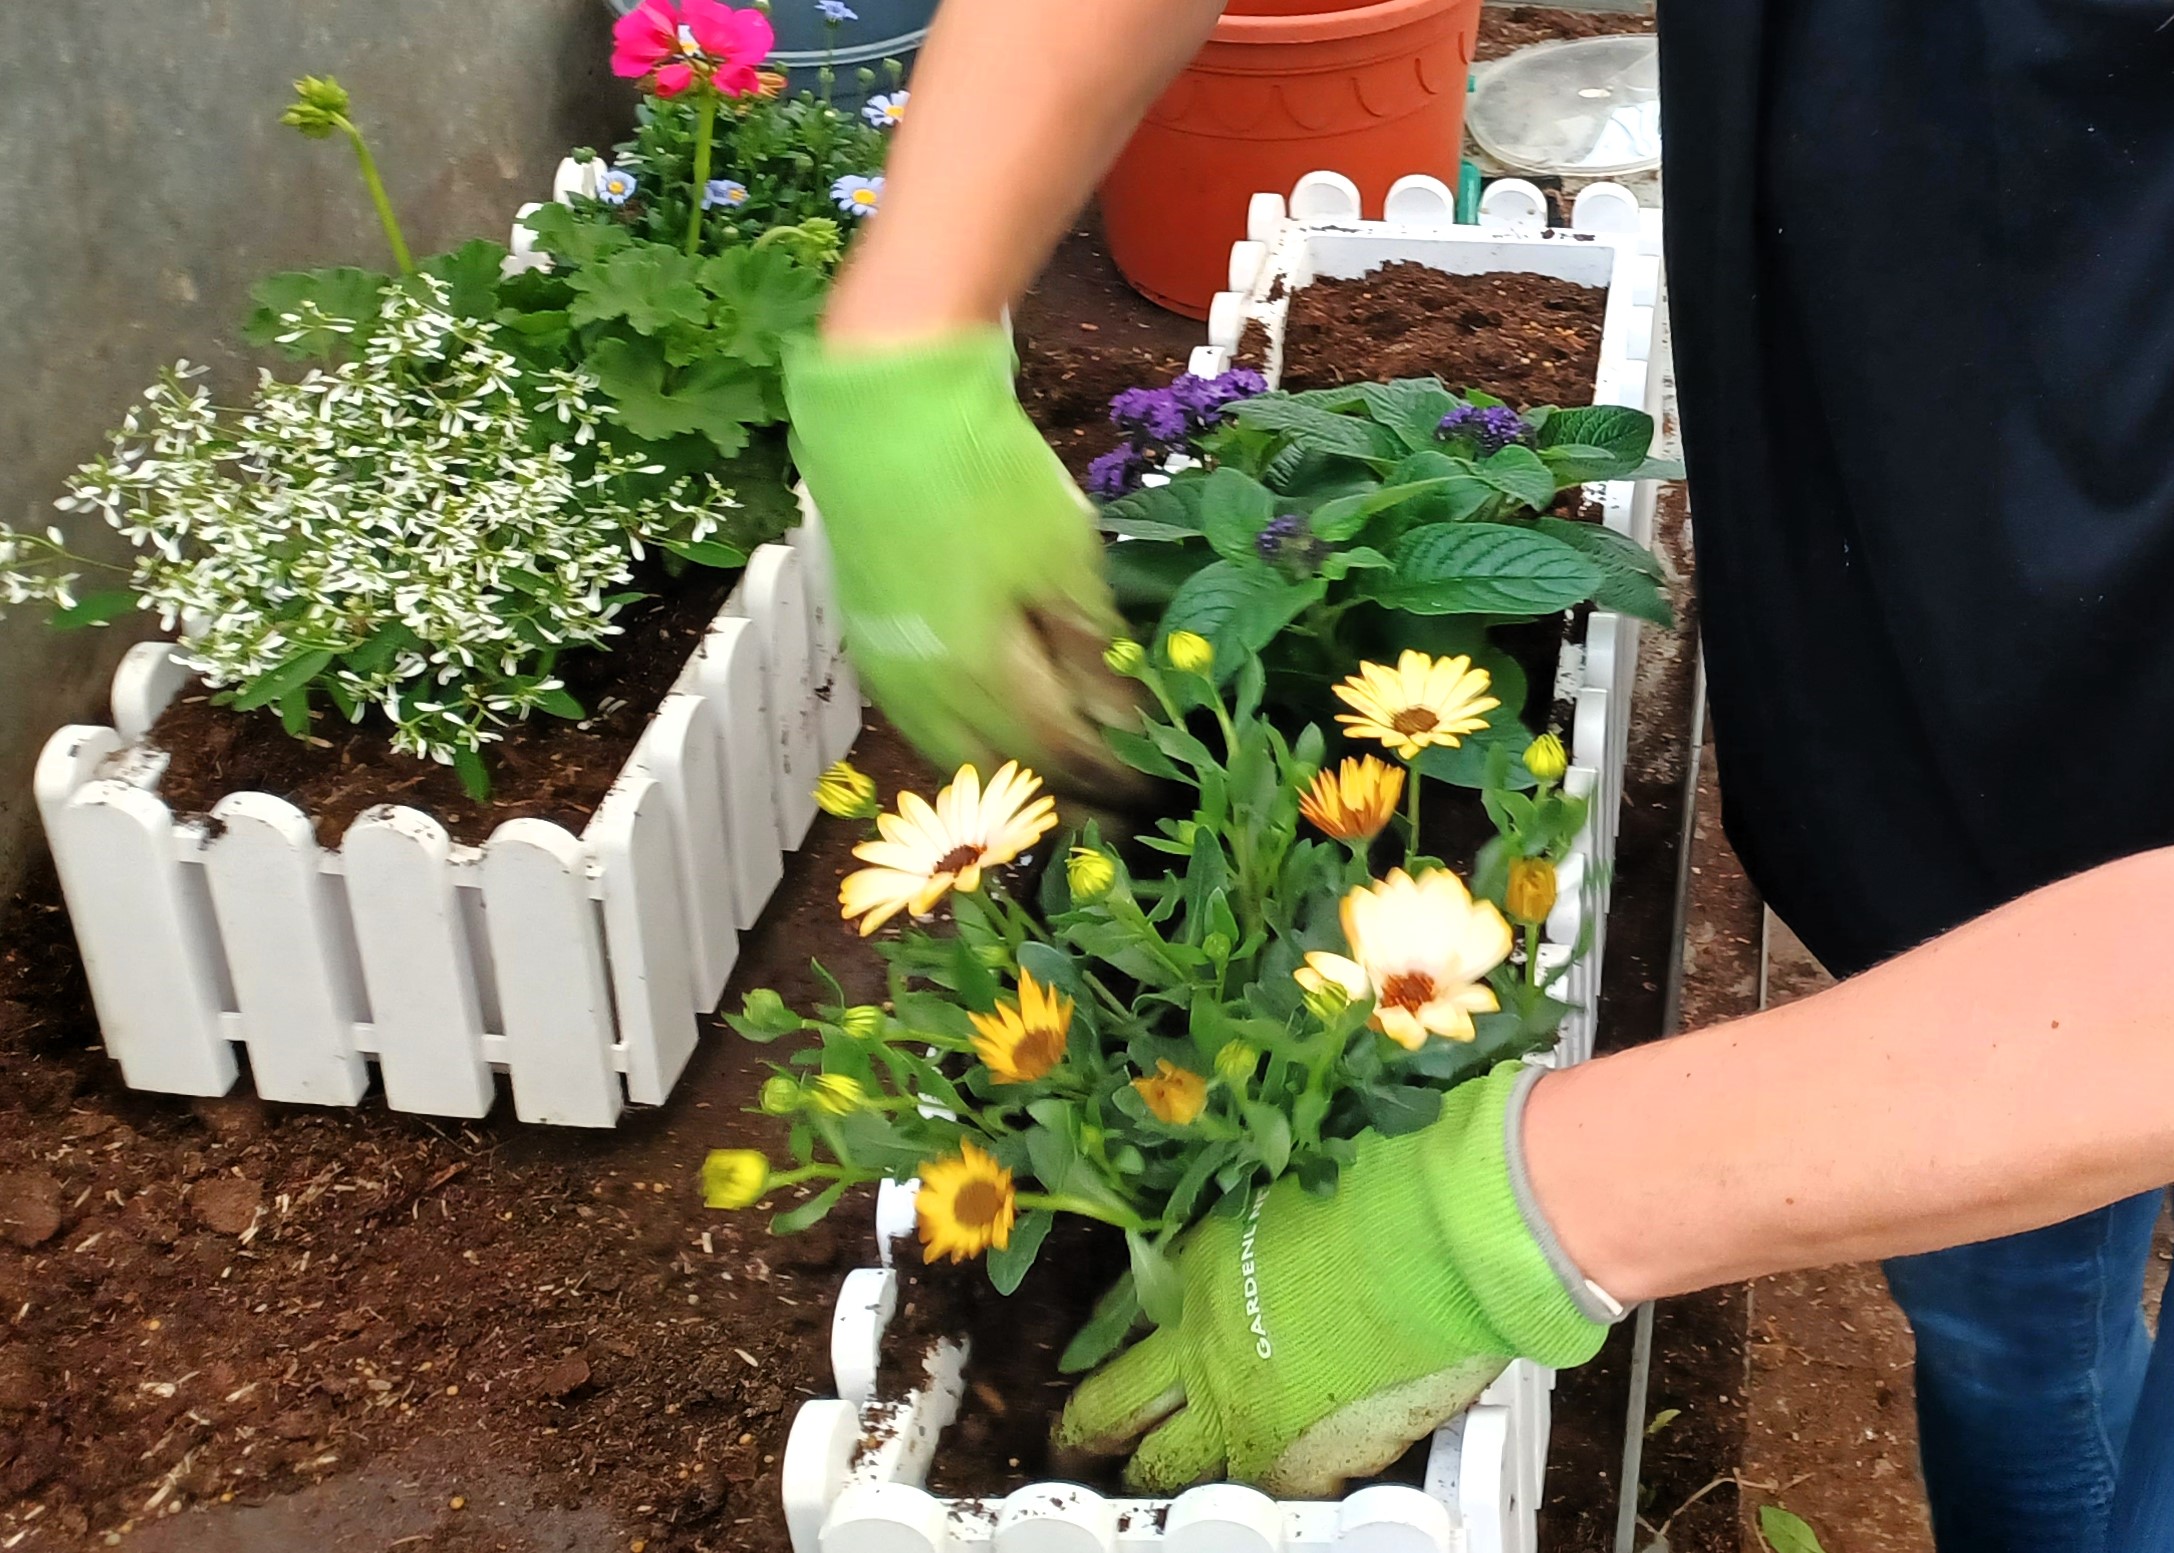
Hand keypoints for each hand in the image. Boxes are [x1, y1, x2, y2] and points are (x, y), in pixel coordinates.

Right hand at [783, 326, 1139, 792]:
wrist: (885, 410)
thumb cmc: (985, 476)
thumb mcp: (1064, 559)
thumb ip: (1096, 652)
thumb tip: (1132, 723)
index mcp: (978, 675)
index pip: (1061, 756)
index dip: (1115, 779)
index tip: (1161, 786)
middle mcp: (924, 694)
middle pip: (1006, 775)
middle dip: (1068, 797)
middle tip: (1120, 810)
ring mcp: (889, 675)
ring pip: (957, 759)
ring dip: (1015, 780)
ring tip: (1067, 785)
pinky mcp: (871, 649)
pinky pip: (926, 726)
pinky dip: (973, 744)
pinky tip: (1002, 736)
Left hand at [1052, 1064, 1613, 1496]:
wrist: (1435, 1230)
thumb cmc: (1377, 1187)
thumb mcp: (1284, 1194)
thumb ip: (1258, 1233)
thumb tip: (1265, 1240)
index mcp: (1194, 1267)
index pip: (1117, 1316)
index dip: (1102, 1345)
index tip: (1092, 1362)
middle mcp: (1201, 1341)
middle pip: (1113, 1406)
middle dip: (1089, 1431)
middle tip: (1077, 1448)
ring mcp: (1243, 1407)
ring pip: (1167, 1464)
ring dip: (1155, 1476)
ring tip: (1146, 1488)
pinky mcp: (1298, 1458)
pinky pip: (1265, 1494)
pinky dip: (1267, 1495)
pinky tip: (1269, 1498)